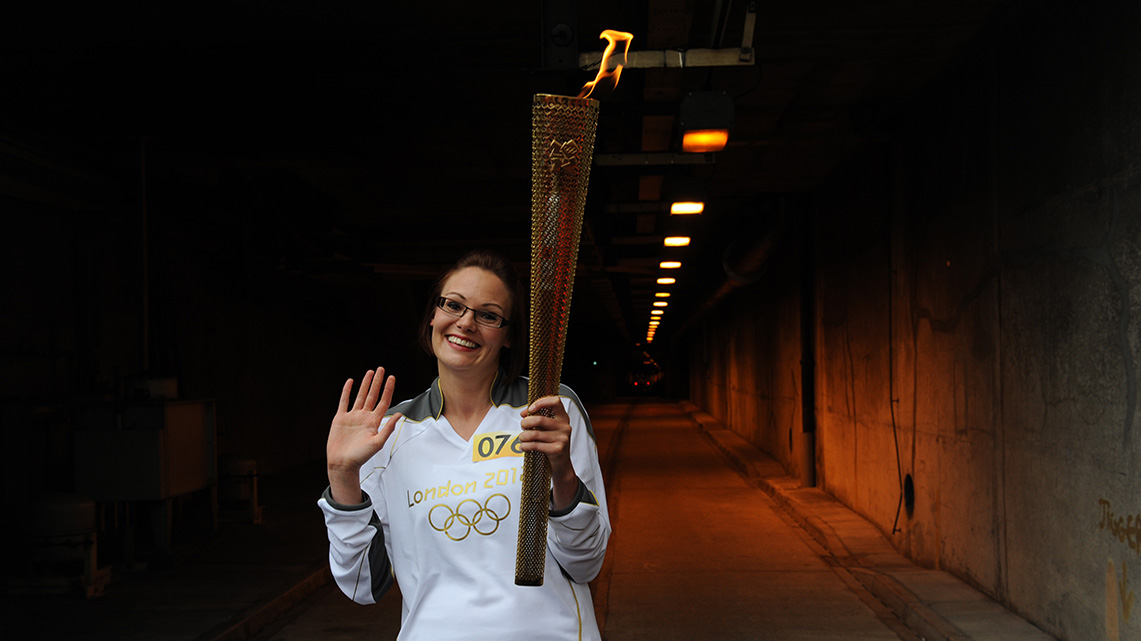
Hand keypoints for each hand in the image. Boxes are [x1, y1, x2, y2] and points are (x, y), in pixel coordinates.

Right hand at [326, 368, 399, 503]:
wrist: (343, 463)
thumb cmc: (360, 456)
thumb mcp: (377, 442)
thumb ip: (388, 428)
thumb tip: (399, 414)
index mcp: (374, 422)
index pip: (383, 401)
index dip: (388, 389)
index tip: (392, 378)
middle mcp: (364, 417)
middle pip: (372, 395)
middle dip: (377, 382)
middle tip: (381, 369)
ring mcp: (352, 417)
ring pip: (360, 396)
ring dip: (365, 384)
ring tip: (370, 372)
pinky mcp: (340, 418)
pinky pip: (344, 402)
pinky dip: (346, 391)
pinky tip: (350, 382)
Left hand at [520, 396, 577, 509]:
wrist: (562, 465)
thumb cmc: (552, 443)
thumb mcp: (549, 429)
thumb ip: (539, 418)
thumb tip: (524, 413)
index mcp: (563, 418)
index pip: (555, 401)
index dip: (541, 402)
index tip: (530, 409)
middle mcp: (565, 426)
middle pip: (540, 419)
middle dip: (525, 423)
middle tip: (522, 427)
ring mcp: (562, 439)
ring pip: (535, 434)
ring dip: (523, 436)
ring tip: (521, 438)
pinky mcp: (557, 450)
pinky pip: (535, 445)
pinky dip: (525, 446)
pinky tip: (523, 447)